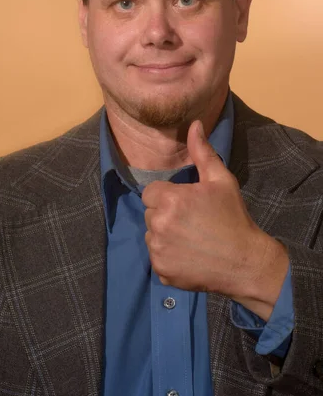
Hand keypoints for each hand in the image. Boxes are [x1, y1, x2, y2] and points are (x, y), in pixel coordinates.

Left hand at [142, 120, 288, 319]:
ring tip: (191, 239)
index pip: (150, 192)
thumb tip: (194, 124)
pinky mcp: (161, 271)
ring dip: (165, 235)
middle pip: (150, 213)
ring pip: (151, 235)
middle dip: (165, 214)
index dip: (167, 196)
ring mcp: (158, 250)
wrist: (245, 262)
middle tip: (192, 221)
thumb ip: (202, 152)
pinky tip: (189, 255)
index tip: (187, 204)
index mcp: (169, 199)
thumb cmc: (233, 217)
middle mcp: (158, 224)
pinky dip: (168, 257)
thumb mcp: (221, 181)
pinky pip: (156, 257)